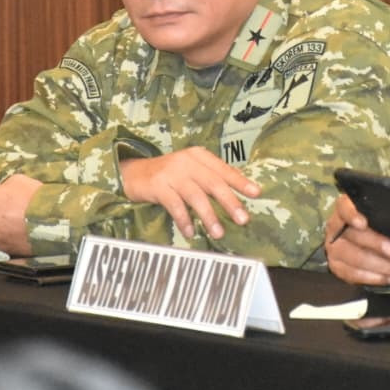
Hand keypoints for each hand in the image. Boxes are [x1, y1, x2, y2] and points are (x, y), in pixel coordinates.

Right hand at [119, 147, 260, 239]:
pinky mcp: (157, 186)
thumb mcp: (191, 170)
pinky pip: (175, 206)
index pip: (224, 169)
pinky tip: (191, 233)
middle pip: (213, 183)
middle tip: (242, 219)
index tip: (256, 193)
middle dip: (230, 202)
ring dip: (208, 216)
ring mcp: (171, 173)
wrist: (133, 173)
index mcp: (199, 156)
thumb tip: (239, 193)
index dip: (241, 182)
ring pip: (196, 196)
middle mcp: (187, 161)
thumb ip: (211, 177)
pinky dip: (184, 221)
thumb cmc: (169, 174)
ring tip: (218, 233)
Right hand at [323, 195, 389, 285]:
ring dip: (378, 265)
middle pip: (352, 235)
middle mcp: (335, 228)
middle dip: (375, 244)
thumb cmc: (377, 225)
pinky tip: (389, 277)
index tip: (363, 223)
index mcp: (344, 209)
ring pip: (353, 258)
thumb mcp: (380, 214)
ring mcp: (333, 248)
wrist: (365, 242)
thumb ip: (386, 215)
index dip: (351, 215)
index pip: (343, 207)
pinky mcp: (337, 267)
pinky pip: (353, 275)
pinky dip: (373, 278)